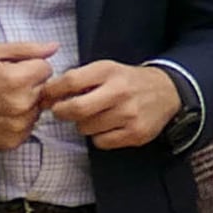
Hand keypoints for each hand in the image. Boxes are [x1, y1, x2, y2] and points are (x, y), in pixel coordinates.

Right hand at [0, 40, 55, 153]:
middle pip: (44, 91)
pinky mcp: (11, 141)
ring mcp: (17, 126)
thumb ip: (26, 49)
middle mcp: (21, 104)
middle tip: (4, 86)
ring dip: (25, 106)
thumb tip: (55, 47)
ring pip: (37, 111)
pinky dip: (17, 123)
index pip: (47, 70)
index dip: (31, 67)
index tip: (14, 70)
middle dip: (29, 86)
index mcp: (18, 79)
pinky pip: (27, 129)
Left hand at [41, 61, 182, 149]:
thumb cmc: (127, 81)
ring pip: (85, 128)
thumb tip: (46, 94)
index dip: (51, 91)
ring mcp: (129, 115)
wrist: (166, 91)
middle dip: (61, 112)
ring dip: (83, 124)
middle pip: (75, 109)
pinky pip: (100, 142)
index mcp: (108, 71)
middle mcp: (119, 92)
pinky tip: (107, 126)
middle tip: (61, 112)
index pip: (70, 82)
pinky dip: (98, 137)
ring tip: (94, 116)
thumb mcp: (105, 69)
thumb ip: (78, 79)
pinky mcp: (136, 133)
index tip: (46, 97)